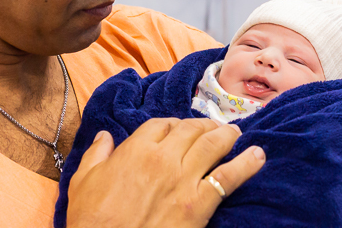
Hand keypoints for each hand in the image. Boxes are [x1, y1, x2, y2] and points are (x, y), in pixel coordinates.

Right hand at [66, 117, 265, 227]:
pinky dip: (247, 164)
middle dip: (204, 125)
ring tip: (236, 132)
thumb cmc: (92, 220)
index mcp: (136, 150)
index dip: (173, 124)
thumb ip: (95, 154)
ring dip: (227, 135)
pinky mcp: (200, 203)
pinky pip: (229, 177)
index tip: (178, 128)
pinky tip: (258, 156)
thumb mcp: (83, 182)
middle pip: (191, 129)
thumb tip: (103, 136)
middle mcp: (164, 158)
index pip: (162, 124)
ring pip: (213, 145)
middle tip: (213, 127)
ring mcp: (184, 179)